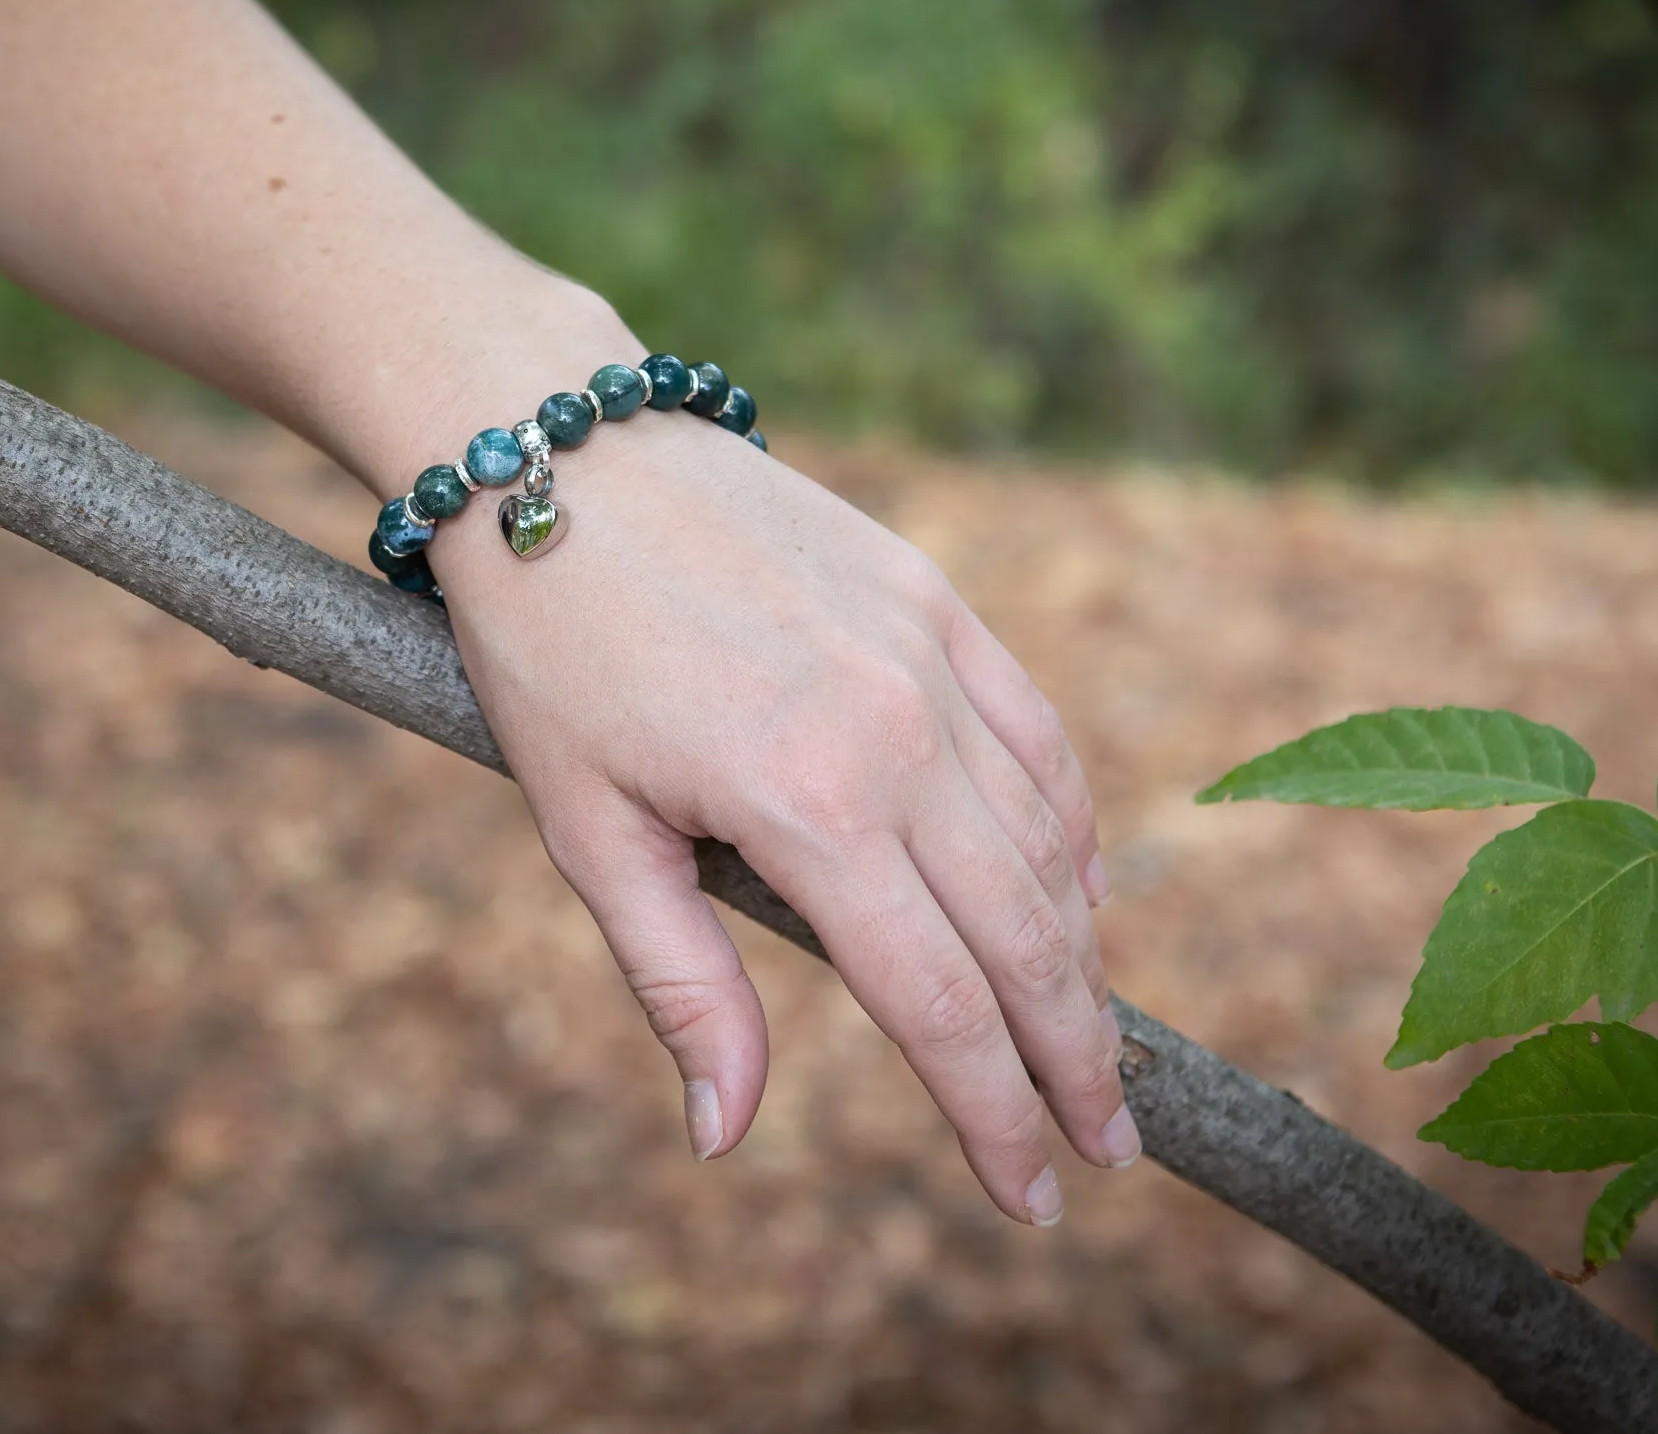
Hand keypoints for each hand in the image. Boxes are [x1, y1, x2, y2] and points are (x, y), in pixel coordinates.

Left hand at [431, 401, 1132, 1224]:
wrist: (559, 457)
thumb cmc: (551, 654)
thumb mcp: (588, 833)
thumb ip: (678, 986)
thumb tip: (727, 1134)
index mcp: (808, 808)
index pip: (939, 1006)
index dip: (994, 1118)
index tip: (1033, 1200)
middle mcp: (898, 734)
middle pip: (1026, 939)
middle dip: (1073, 1064)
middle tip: (1106, 1152)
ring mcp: (931, 658)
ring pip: (1047, 844)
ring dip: (1081, 959)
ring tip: (1092, 1049)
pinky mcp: (937, 601)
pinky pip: (1038, 740)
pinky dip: (1070, 830)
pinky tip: (1075, 893)